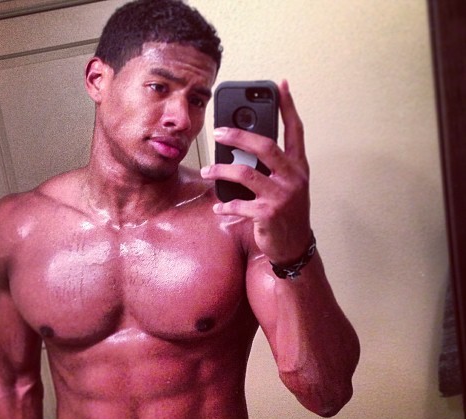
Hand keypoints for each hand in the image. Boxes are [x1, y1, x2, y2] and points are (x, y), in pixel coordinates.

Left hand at [202, 80, 310, 262]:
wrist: (294, 246)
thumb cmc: (287, 213)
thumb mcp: (288, 186)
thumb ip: (275, 167)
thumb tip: (246, 148)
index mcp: (298, 167)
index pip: (295, 130)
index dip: (288, 107)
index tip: (281, 84)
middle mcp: (292, 177)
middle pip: (264, 146)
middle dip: (239, 135)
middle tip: (218, 132)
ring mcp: (281, 196)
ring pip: (245, 174)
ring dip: (221, 171)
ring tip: (207, 171)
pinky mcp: (267, 214)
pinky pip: (239, 204)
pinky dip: (225, 205)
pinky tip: (217, 206)